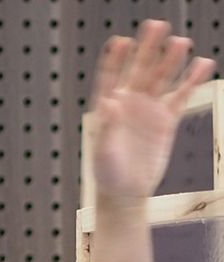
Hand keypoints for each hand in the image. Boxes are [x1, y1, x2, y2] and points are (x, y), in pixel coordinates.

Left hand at [91, 20, 215, 204]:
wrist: (126, 191)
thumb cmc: (108, 173)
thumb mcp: (103, 151)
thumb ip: (108, 126)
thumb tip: (110, 100)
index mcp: (107, 107)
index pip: (110, 75)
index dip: (115, 58)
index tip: (121, 41)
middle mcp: (128, 103)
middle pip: (139, 69)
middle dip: (147, 48)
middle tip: (157, 25)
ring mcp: (148, 109)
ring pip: (162, 78)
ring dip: (171, 60)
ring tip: (181, 41)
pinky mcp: (166, 120)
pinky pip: (181, 96)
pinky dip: (191, 81)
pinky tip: (203, 64)